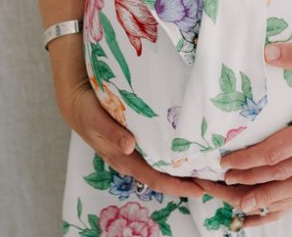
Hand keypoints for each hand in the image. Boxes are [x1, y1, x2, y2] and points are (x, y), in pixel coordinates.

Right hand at [62, 79, 202, 198]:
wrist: (79, 101)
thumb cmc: (88, 113)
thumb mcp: (97, 122)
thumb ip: (112, 133)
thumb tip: (130, 147)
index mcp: (124, 159)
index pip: (155, 178)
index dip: (176, 185)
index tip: (198, 189)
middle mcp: (133, 158)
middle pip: (163, 175)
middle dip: (186, 181)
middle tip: (212, 181)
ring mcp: (136, 149)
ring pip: (163, 164)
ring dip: (183, 168)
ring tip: (206, 165)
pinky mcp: (139, 136)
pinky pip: (159, 149)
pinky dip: (175, 152)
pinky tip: (188, 146)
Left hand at [196, 153, 291, 223]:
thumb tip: (272, 54)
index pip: (269, 161)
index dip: (244, 162)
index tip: (224, 160)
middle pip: (262, 186)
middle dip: (234, 184)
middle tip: (209, 177)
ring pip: (267, 200)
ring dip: (242, 197)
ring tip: (219, 190)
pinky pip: (279, 211)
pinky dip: (259, 216)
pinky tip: (242, 220)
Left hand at [221, 38, 291, 182]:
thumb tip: (267, 52)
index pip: (276, 152)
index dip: (249, 159)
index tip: (226, 162)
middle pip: (282, 171)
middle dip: (252, 177)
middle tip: (225, 179)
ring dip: (269, 183)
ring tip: (247, 188)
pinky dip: (288, 179)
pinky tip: (280, 177)